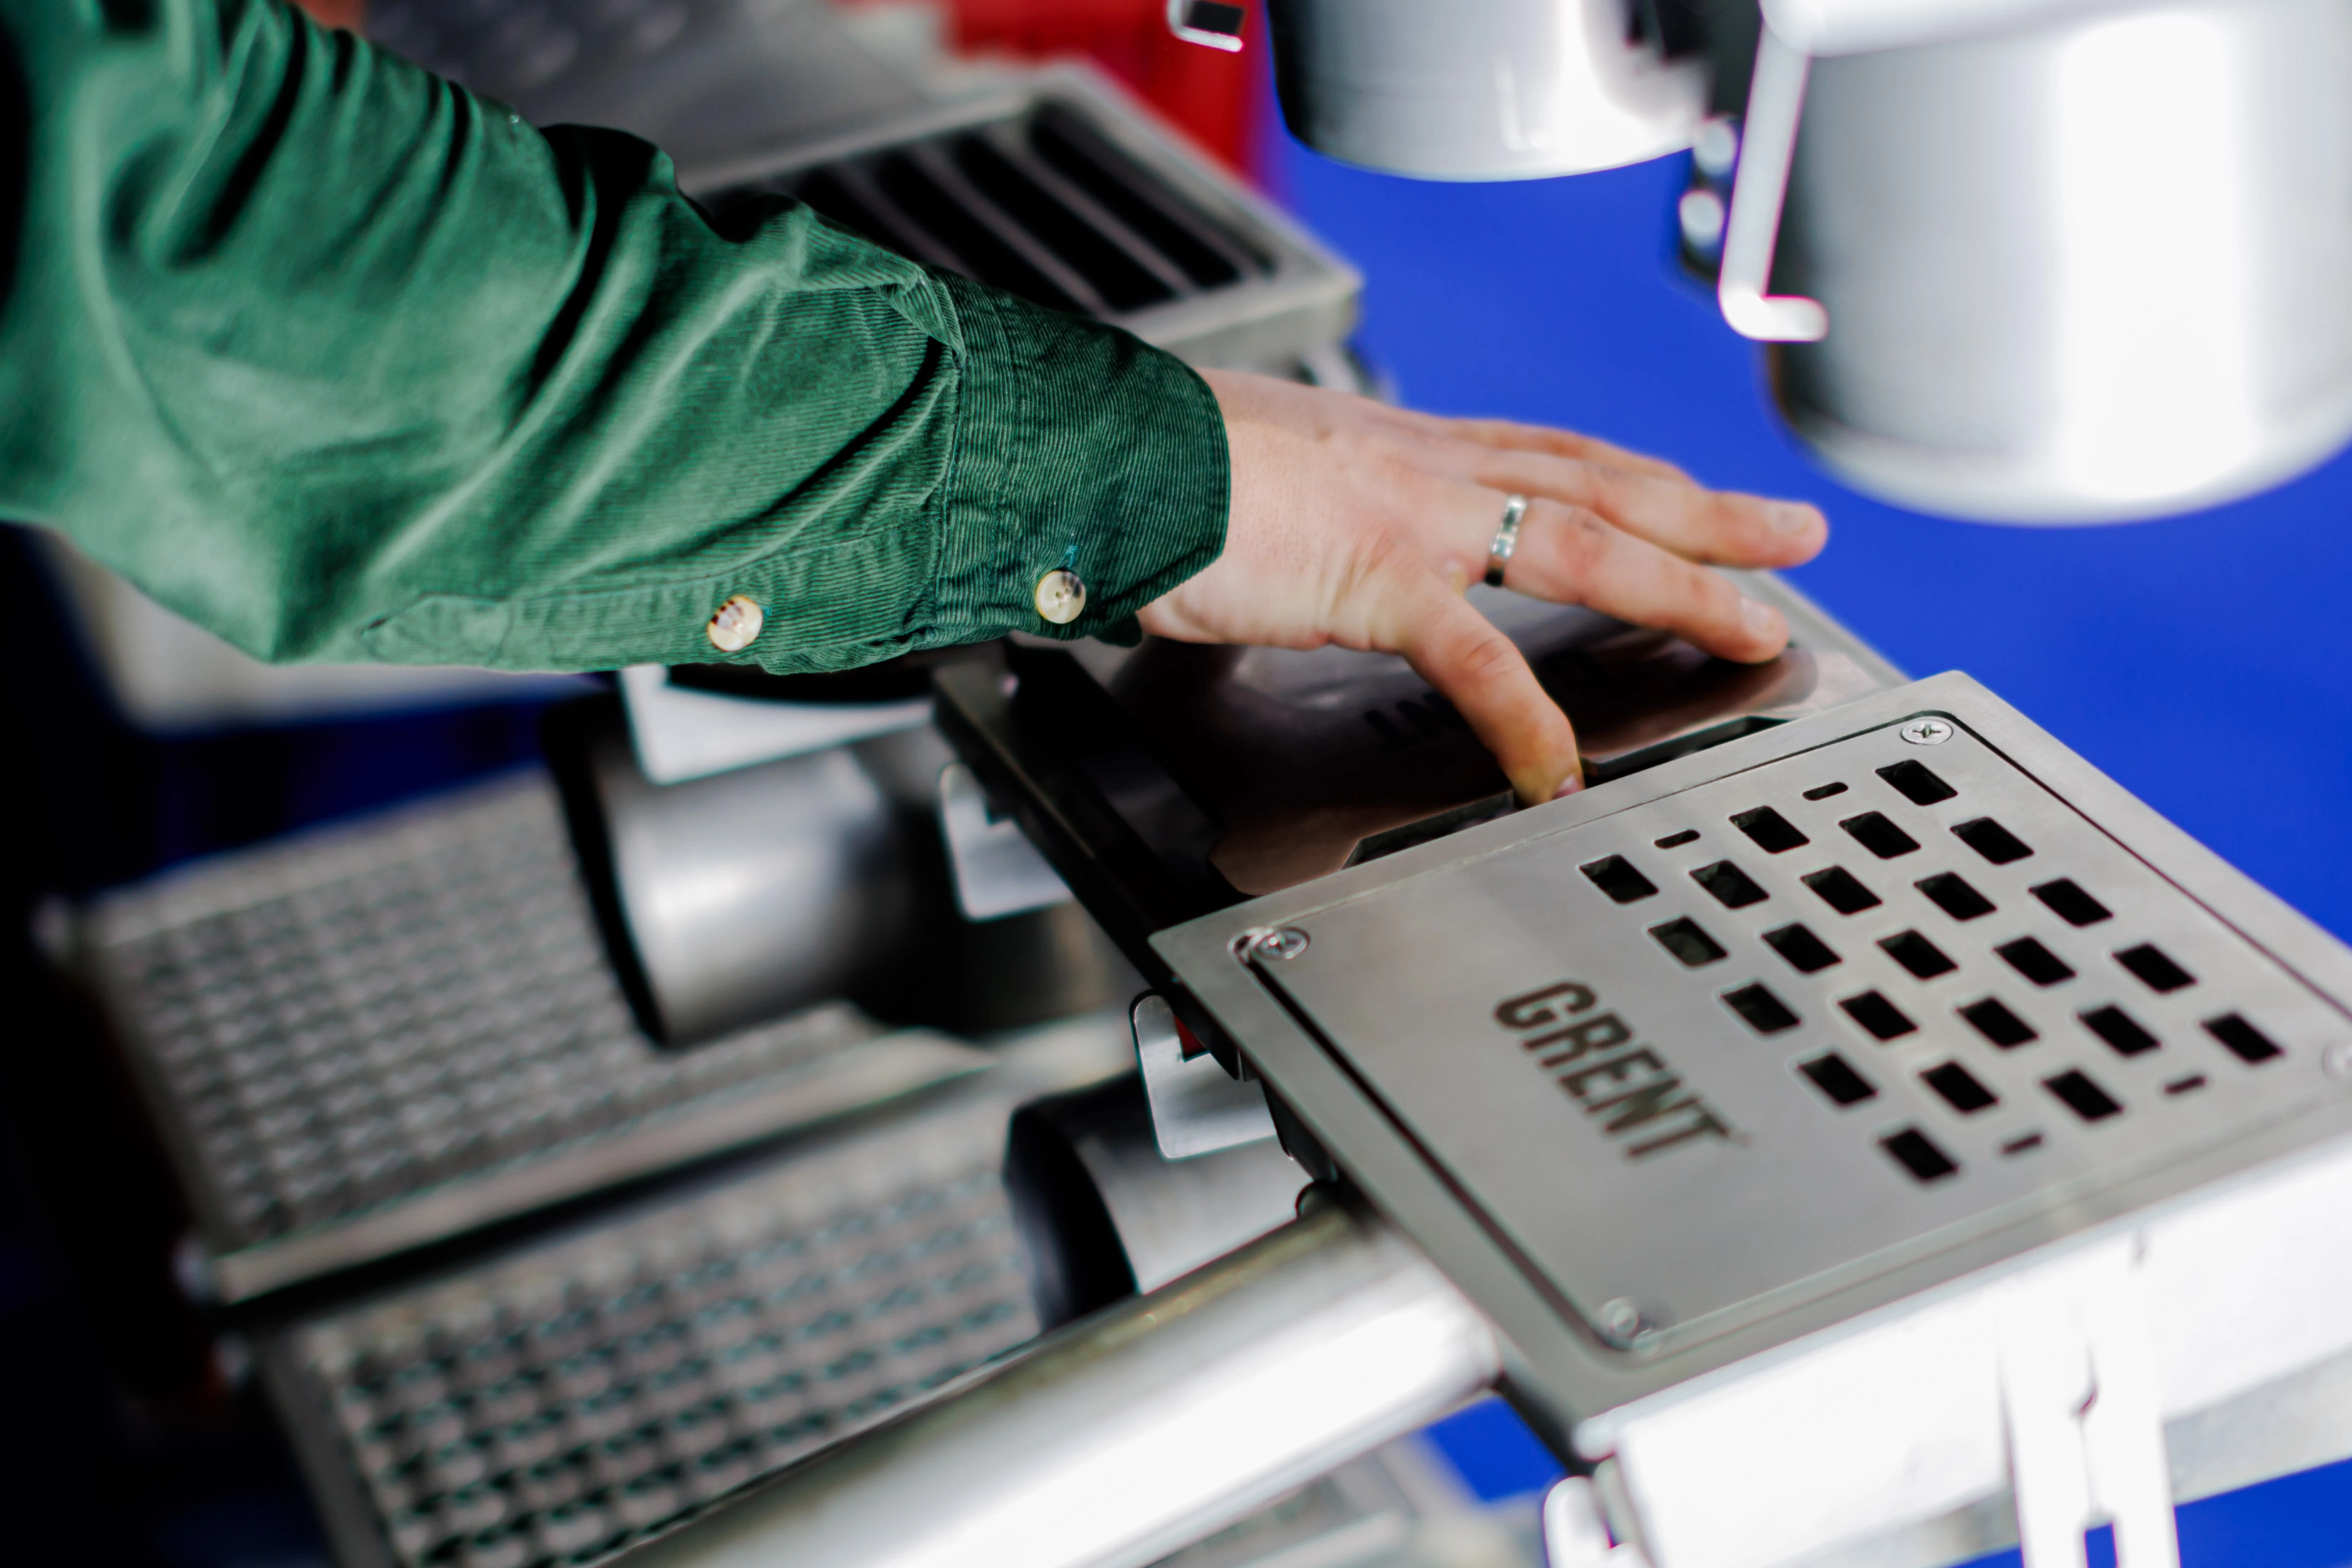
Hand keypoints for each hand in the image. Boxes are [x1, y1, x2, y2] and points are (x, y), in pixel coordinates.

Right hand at [1136, 368, 1828, 805]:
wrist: (1101, 453)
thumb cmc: (1155, 470)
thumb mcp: (1257, 482)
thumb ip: (1306, 522)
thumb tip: (1295, 550)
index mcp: (1402, 448)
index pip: (1549, 454)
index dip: (1636, 474)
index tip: (1696, 488)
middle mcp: (1427, 468)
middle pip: (1604, 483)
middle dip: (1711, 511)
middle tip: (1797, 533)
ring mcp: (1412, 518)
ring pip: (1586, 543)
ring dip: (1684, 583)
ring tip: (1754, 627)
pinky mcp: (1374, 579)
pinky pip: (1477, 658)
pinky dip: (1527, 716)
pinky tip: (1560, 769)